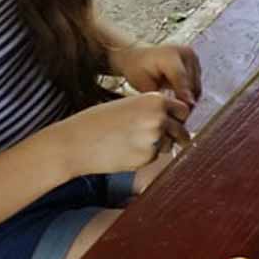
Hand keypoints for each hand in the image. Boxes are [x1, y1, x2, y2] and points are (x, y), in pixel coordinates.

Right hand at [52, 92, 191, 176]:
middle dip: (175, 134)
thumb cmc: (98, 121)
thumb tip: (173, 120)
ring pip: (167, 144)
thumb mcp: (129, 105)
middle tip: (155, 138)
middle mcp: (159, 117)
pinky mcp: (146, 158)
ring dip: (157, 146)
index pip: (183, 110)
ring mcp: (154, 138)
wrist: (75, 142)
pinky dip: (144, 157)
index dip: (178, 118)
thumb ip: (152, 110)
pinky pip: (153, 158)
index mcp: (155, 100)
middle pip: (181, 129)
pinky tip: (124, 152)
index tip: (174, 123)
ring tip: (130, 142)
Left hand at [109, 43, 201, 106]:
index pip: (180, 77)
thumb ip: (159, 94)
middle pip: (191, 81)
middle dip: (187, 99)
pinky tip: (181, 101)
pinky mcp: (196, 62)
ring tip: (180, 110)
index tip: (185, 110)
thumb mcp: (143, 83)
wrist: (140, 56)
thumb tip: (176, 106)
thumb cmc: (137, 70)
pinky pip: (196, 82)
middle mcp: (185, 53)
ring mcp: (192, 57)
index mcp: (169, 55)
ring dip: (190, 97)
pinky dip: (190, 92)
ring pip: (196, 83)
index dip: (183, 95)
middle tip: (180, 115)